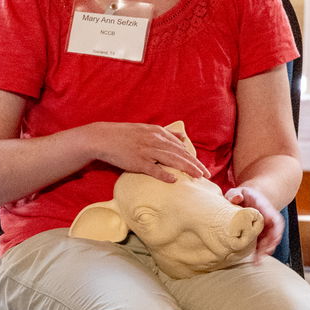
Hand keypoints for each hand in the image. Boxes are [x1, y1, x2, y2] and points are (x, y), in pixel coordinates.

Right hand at [85, 122, 209, 181]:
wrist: (102, 138)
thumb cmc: (124, 135)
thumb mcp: (146, 129)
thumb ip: (165, 133)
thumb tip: (182, 136)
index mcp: (158, 132)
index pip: (180, 146)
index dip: (193, 156)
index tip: (201, 166)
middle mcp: (155, 140)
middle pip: (180, 153)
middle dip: (195, 164)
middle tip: (207, 174)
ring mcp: (146, 151)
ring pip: (172, 160)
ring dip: (187, 168)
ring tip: (198, 176)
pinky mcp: (137, 161)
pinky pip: (153, 169)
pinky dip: (164, 174)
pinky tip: (174, 180)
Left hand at [225, 183, 284, 257]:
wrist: (249, 197)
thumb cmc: (243, 194)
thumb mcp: (239, 190)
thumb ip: (236, 193)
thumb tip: (236, 198)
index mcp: (266, 209)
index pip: (276, 219)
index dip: (276, 230)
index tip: (274, 238)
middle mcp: (268, 219)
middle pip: (274, 233)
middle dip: (270, 244)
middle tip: (262, 254)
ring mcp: (265, 227)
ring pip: (269, 241)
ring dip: (264, 251)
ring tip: (257, 262)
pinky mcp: (260, 233)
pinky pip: (262, 243)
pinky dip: (259, 252)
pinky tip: (255, 261)